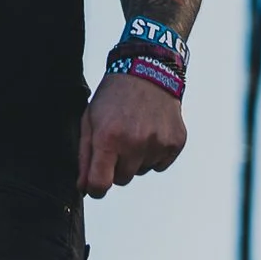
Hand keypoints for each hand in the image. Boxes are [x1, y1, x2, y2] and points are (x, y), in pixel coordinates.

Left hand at [77, 71, 185, 197]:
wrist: (147, 71)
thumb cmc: (113, 96)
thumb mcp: (89, 120)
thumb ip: (84, 156)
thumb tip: (84, 187)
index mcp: (108, 138)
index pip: (101, 184)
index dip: (95, 188)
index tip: (95, 184)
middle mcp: (135, 143)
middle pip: (122, 180)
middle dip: (116, 166)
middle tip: (117, 141)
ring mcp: (157, 143)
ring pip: (141, 171)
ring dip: (136, 159)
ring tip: (135, 131)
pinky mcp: (175, 143)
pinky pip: (159, 165)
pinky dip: (153, 154)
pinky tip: (150, 131)